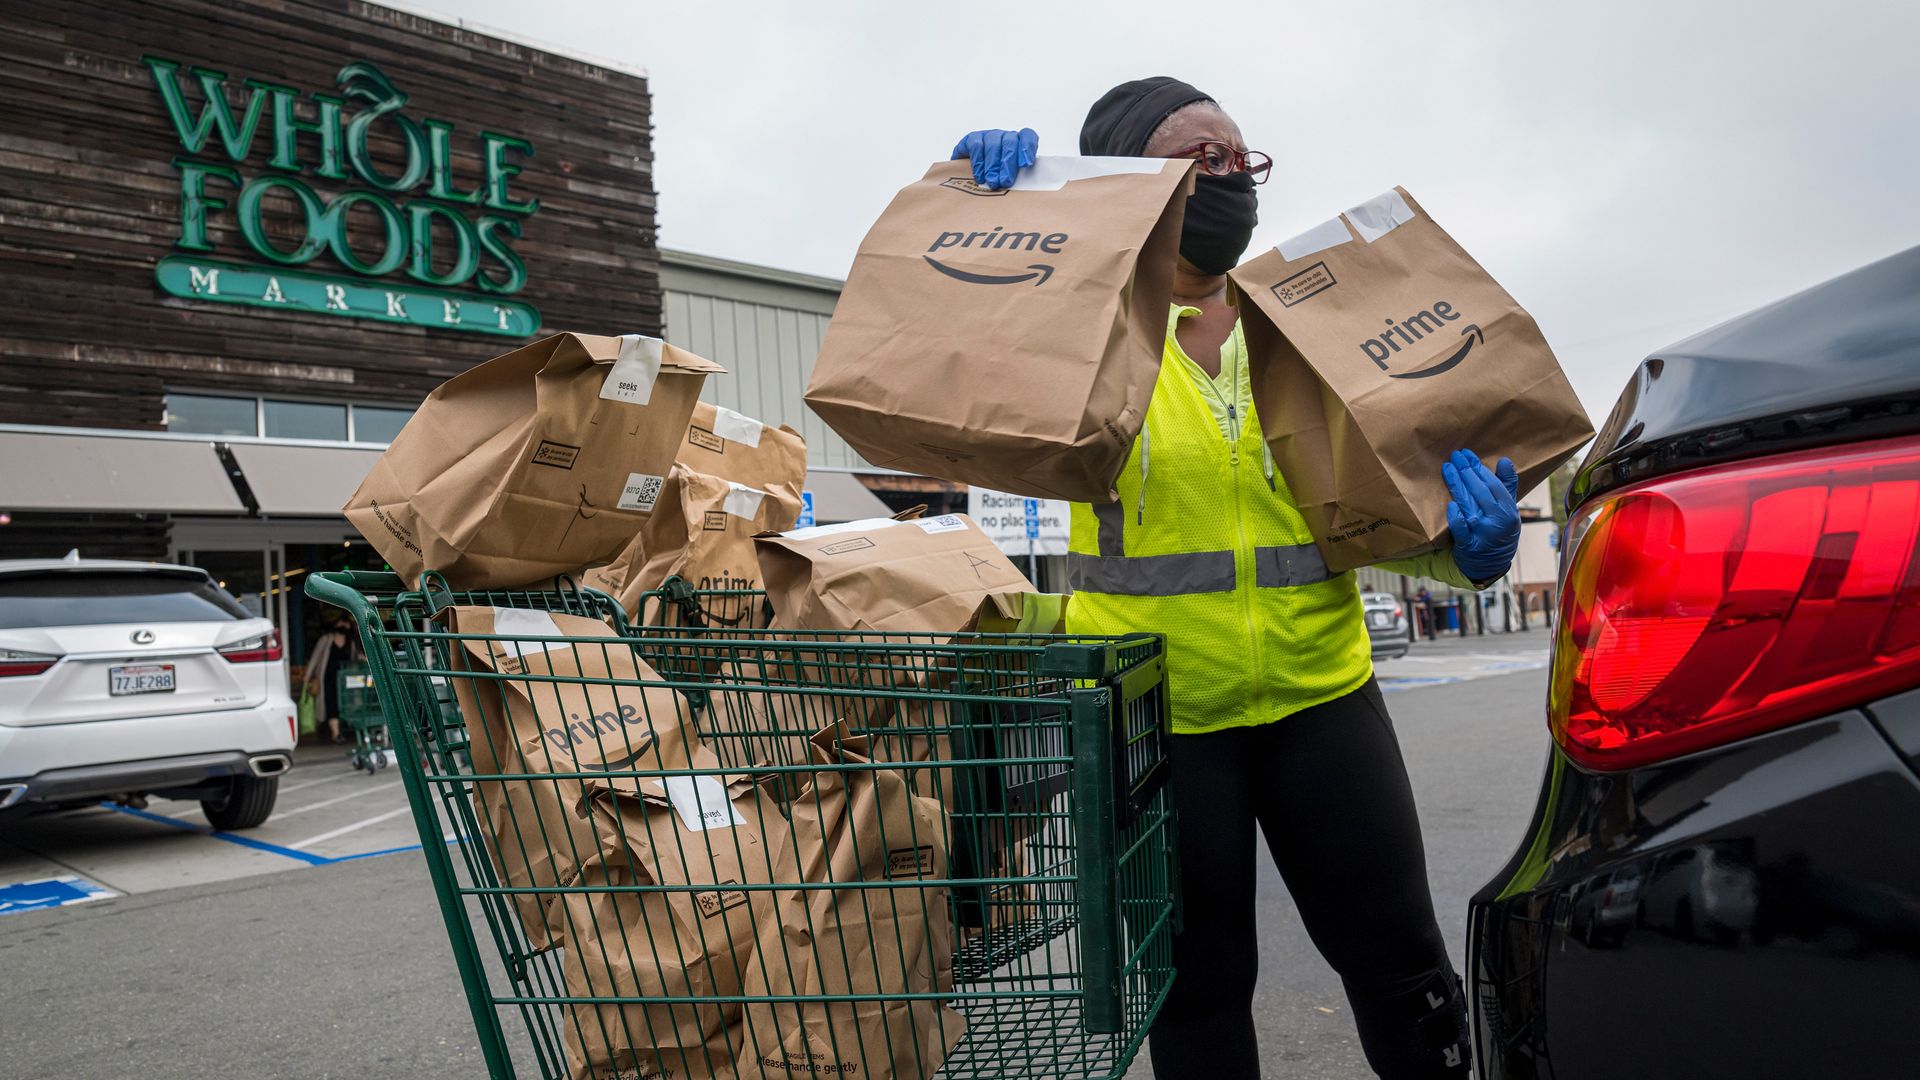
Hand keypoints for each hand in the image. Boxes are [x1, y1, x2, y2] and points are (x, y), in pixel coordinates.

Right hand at [951, 128, 1037, 189]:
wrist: (969, 171)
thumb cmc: (996, 175)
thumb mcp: (1009, 176)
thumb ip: (1018, 177)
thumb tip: (1023, 189)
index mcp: (1019, 142)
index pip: (1028, 136)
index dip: (1028, 148)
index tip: (1026, 164)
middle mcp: (1005, 136)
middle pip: (1010, 143)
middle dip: (1008, 164)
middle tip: (1005, 181)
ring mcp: (989, 136)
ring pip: (993, 145)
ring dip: (992, 166)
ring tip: (992, 182)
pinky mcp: (973, 138)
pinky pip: (976, 146)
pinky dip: (978, 163)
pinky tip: (979, 176)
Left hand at [1445, 449, 1520, 582]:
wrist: (1491, 563)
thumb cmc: (1498, 530)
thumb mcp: (1508, 509)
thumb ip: (1506, 485)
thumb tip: (1504, 460)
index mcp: (1508, 510)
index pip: (1493, 485)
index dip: (1479, 468)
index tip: (1467, 454)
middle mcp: (1498, 521)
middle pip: (1480, 492)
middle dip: (1466, 472)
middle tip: (1455, 456)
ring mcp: (1483, 534)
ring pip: (1469, 507)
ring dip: (1457, 486)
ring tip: (1448, 468)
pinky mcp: (1469, 546)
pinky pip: (1462, 530)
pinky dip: (1457, 518)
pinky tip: (1450, 505)